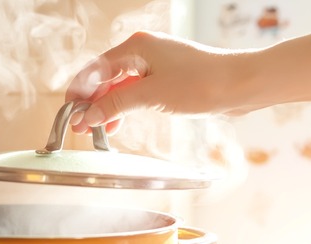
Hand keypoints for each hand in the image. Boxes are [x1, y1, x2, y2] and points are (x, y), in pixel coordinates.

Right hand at [65, 31, 251, 134]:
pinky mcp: (166, 78)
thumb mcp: (150, 95)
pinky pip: (135, 92)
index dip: (79, 93)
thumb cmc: (201, 83)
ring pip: (119, 87)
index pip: (95, 70)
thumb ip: (115, 104)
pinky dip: (123, 107)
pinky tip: (115, 124)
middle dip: (90, 103)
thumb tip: (88, 115)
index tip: (69, 113)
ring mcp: (155, 65)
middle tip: (78, 127)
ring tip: (93, 130)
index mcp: (136, 47)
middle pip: (105, 78)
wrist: (241, 85)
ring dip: (106, 108)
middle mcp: (143, 51)